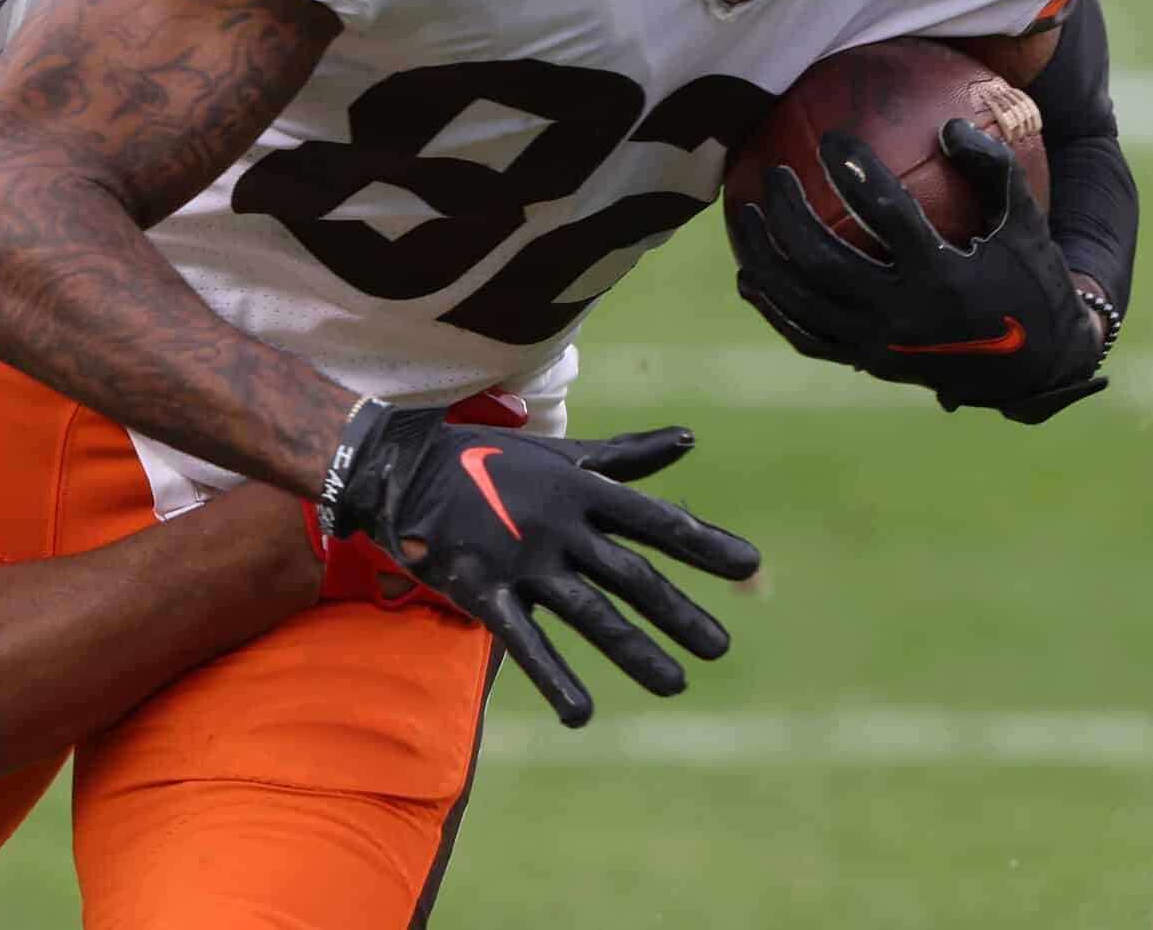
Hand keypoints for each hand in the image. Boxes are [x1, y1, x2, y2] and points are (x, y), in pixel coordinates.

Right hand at [320, 407, 760, 725]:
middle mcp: (560, 525)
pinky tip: (582, 714)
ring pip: (588, 612)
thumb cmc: (493, 460)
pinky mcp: (484, 588)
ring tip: (675, 684)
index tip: (748, 567)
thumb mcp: (564, 456)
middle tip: (719, 647)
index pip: (653, 520)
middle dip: (677, 612)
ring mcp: (522, 558)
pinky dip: (553, 677)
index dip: (702, 543)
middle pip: (631, 574)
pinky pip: (524, 640)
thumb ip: (627, 456)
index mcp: (581, 490)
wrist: (404, 466)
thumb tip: (690, 438)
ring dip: (634, 650)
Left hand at [727, 120, 1107, 423]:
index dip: (856, 172)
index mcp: (944, 277)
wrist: (1036, 366)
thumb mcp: (1027, 222)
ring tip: (743, 213)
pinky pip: (805, 336)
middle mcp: (904, 317)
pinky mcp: (866, 362)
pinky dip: (772, 306)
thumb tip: (947, 125)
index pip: (888, 216)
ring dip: (764, 256)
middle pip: (825, 261)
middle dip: (790, 214)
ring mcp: (879, 345)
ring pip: (802, 301)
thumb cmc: (1030, 279)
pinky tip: (748, 275)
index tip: (832, 138)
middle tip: (775, 174)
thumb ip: (994, 169)